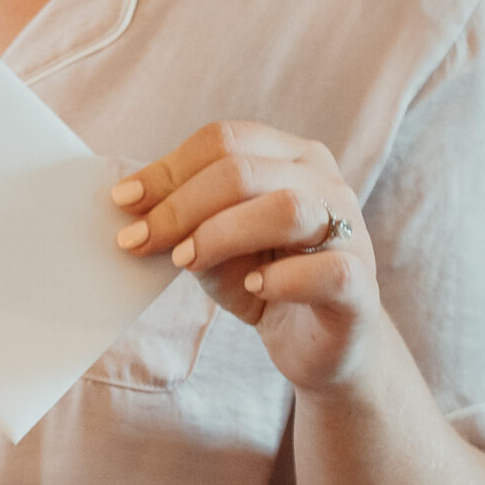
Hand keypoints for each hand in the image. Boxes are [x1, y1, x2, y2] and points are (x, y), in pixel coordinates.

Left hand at [113, 120, 378, 394]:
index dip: (169, 169)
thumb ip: (187, 222)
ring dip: (223, 233)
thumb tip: (132, 206)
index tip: (124, 201)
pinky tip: (254, 288)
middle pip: (246, 169)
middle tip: (140, 240)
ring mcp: (350, 231)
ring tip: (186, 261)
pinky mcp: (360, 286)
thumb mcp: (216, 246)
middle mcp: (325, 182)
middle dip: (182, 205)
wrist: (323, 344)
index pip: (225, 140)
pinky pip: (326, 271)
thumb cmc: (266, 283)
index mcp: (290, 157)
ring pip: (288, 207)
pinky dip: (282, 278)